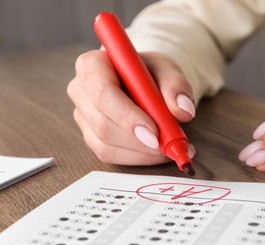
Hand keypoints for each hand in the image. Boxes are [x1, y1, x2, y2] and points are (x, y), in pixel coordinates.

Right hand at [67, 50, 195, 165]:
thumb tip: (183, 110)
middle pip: (102, 123)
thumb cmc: (150, 72)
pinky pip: (111, 155)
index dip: (127, 115)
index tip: (154, 132)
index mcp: (92, 64)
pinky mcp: (91, 137)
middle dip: (138, 140)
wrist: (144, 82)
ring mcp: (83, 117)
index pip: (103, 92)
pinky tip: (159, 153)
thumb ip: (177, 86)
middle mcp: (80, 91)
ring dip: (142, 152)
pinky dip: (138, 158)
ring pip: (106, 144)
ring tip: (171, 148)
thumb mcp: (168, 70)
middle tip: (170, 145)